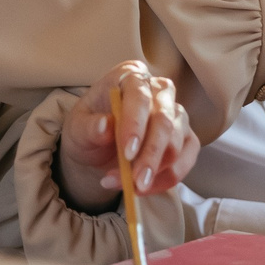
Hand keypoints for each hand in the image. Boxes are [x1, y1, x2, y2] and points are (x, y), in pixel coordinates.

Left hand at [58, 60, 198, 208]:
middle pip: (165, 120)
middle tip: (136, 181)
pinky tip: (146, 188)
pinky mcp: (186, 137)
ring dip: (155, 170)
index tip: (127, 153)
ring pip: (178, 142)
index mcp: (130, 77)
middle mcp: (158, 90)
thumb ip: (89, 127)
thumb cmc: (88, 130)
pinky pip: (186, 159)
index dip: (135, 123)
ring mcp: (175, 114)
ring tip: (129, 187)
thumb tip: (105, 126)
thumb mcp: (77, 129)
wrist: (97, 149)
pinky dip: (168, 177)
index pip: (139, 95)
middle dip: (151, 155)